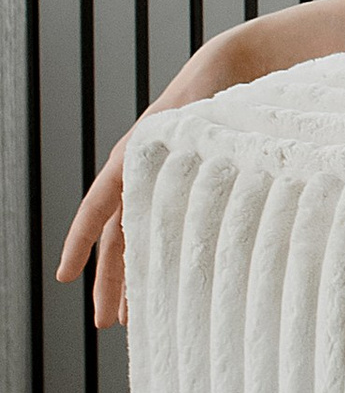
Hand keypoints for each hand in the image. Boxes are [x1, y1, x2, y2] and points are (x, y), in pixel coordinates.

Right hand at [55, 28, 261, 330]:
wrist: (233, 70)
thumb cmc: (219, 92)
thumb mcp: (204, 120)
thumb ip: (197, 152)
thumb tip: (206, 191)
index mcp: (137, 159)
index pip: (99, 207)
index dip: (80, 242)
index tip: (63, 276)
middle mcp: (142, 175)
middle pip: (119, 237)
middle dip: (110, 281)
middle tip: (105, 323)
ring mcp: (159, 185)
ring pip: (138, 240)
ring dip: (132, 278)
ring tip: (130, 318)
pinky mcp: (180, 191)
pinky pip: (160, 230)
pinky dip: (158, 259)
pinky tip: (164, 284)